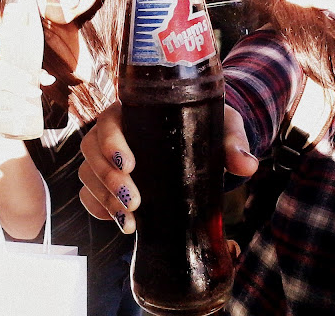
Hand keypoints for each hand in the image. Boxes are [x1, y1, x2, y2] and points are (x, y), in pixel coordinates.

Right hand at [0, 60, 53, 166]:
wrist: (3, 107)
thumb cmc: (19, 86)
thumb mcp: (30, 80)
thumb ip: (41, 77)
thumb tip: (51, 79)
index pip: (1, 67)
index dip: (14, 72)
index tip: (30, 78)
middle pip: (0, 83)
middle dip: (20, 88)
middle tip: (38, 93)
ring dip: (17, 104)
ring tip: (35, 110)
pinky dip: (8, 116)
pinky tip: (21, 119)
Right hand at [78, 102, 258, 233]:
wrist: (205, 143)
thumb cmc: (210, 126)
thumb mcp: (223, 128)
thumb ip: (233, 142)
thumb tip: (247, 165)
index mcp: (135, 111)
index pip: (109, 120)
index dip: (111, 142)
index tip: (130, 164)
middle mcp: (116, 133)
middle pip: (91, 150)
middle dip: (108, 178)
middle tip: (134, 201)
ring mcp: (108, 158)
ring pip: (88, 174)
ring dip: (104, 198)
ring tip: (129, 220)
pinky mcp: (108, 182)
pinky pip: (89, 195)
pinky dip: (100, 210)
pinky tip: (121, 223)